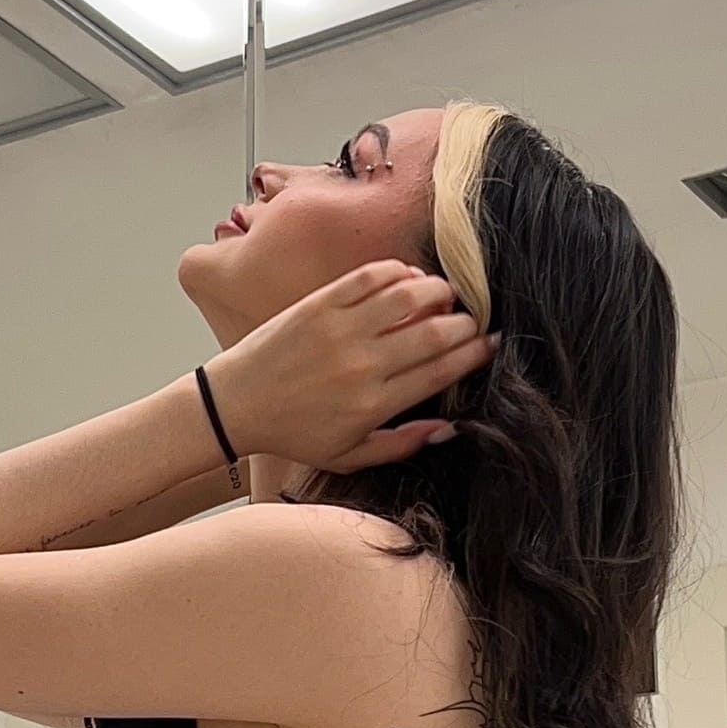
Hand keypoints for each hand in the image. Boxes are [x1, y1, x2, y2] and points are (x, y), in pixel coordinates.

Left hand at [201, 262, 493, 475]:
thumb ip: (401, 444)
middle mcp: (362, 364)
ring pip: (408, 296)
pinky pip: (370, 276)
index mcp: (373, 404)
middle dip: (464, 323)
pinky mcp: (319, 304)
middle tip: (472, 320)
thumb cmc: (293, 433)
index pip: (440, 371)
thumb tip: (449, 427)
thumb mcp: (348, 456)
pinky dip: (398, 270)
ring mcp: (340, 329)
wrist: (235, 405)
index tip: (491, 344)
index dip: (474, 354)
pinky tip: (408, 277)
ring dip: (437, 290)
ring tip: (445, 295)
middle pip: (434, 333)